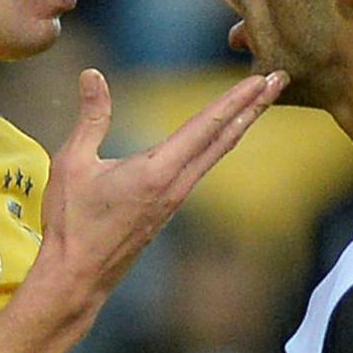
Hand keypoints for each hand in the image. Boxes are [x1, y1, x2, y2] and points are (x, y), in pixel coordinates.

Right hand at [33, 67, 286, 318]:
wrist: (77, 277)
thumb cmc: (71, 223)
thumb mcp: (73, 163)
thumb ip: (91, 117)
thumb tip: (92, 74)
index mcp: (157, 172)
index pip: (205, 126)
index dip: (234, 99)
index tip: (261, 79)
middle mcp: (176, 185)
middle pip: (223, 138)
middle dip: (253, 107)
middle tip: (280, 79)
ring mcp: (175, 200)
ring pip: (217, 154)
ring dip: (240, 124)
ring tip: (259, 102)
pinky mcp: (168, 208)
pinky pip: (203, 168)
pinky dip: (220, 143)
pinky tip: (222, 137)